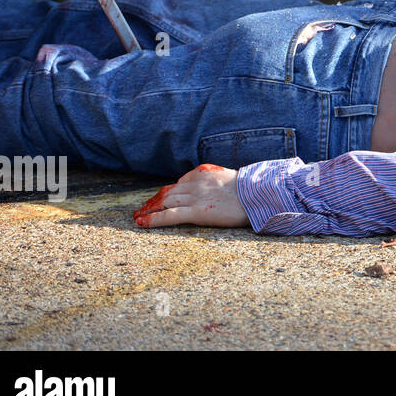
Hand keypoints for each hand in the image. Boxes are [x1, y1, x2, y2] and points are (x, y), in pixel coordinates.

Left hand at [133, 164, 250, 228]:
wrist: (256, 194)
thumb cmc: (249, 190)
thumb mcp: (229, 180)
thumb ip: (216, 183)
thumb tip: (214, 192)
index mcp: (203, 173)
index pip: (179, 183)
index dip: (168, 192)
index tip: (162, 199)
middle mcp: (195, 183)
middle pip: (168, 192)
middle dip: (154, 201)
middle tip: (142, 209)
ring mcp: (194, 197)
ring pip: (165, 202)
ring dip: (149, 209)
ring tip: (139, 217)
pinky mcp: (196, 212)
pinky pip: (169, 215)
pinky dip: (153, 219)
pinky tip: (143, 223)